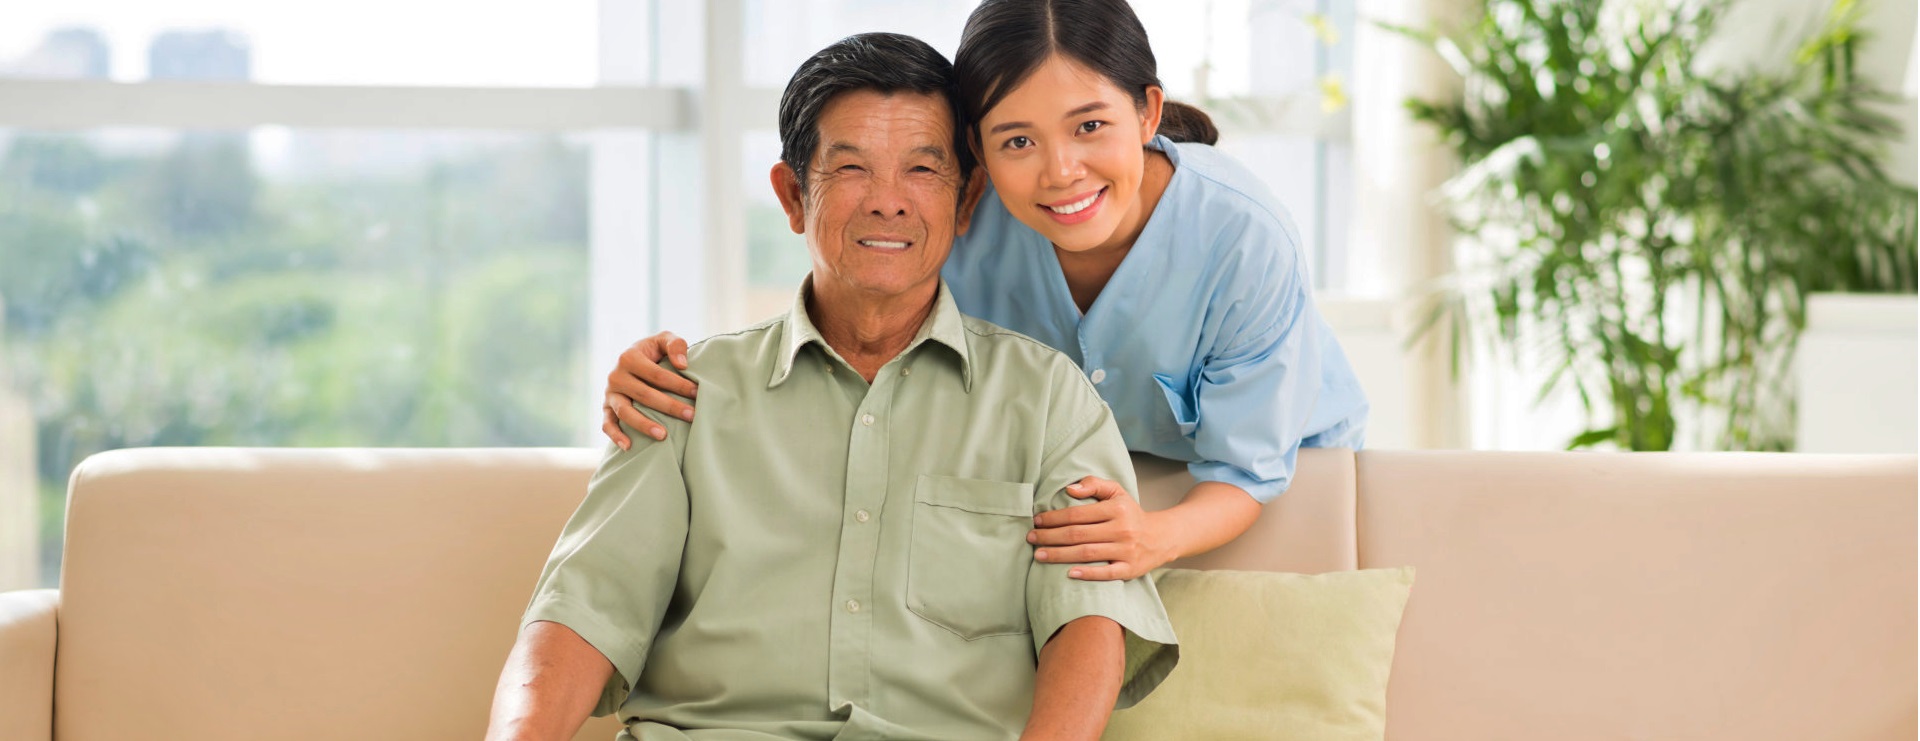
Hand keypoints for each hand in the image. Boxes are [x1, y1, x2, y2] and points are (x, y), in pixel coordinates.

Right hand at [601, 331, 697, 449]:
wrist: (632, 361)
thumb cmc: (653, 352)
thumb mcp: (663, 340)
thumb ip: (675, 344)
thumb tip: (683, 365)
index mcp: (629, 357)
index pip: (656, 374)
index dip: (677, 384)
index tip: (697, 393)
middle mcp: (615, 375)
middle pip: (644, 395)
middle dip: (669, 406)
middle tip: (691, 415)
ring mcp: (609, 394)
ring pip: (625, 412)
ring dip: (644, 425)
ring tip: (664, 436)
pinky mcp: (606, 409)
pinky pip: (607, 424)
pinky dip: (616, 436)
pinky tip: (629, 446)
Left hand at [1028, 476, 1176, 580]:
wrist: (1161, 537)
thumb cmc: (1130, 513)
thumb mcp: (1117, 492)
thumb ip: (1094, 485)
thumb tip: (1069, 490)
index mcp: (1116, 509)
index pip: (1078, 514)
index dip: (1054, 518)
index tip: (1037, 521)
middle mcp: (1122, 529)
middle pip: (1078, 534)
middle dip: (1050, 537)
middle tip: (1030, 538)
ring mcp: (1126, 551)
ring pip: (1087, 553)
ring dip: (1059, 555)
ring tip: (1038, 555)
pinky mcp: (1129, 569)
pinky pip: (1106, 573)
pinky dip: (1087, 574)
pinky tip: (1068, 574)